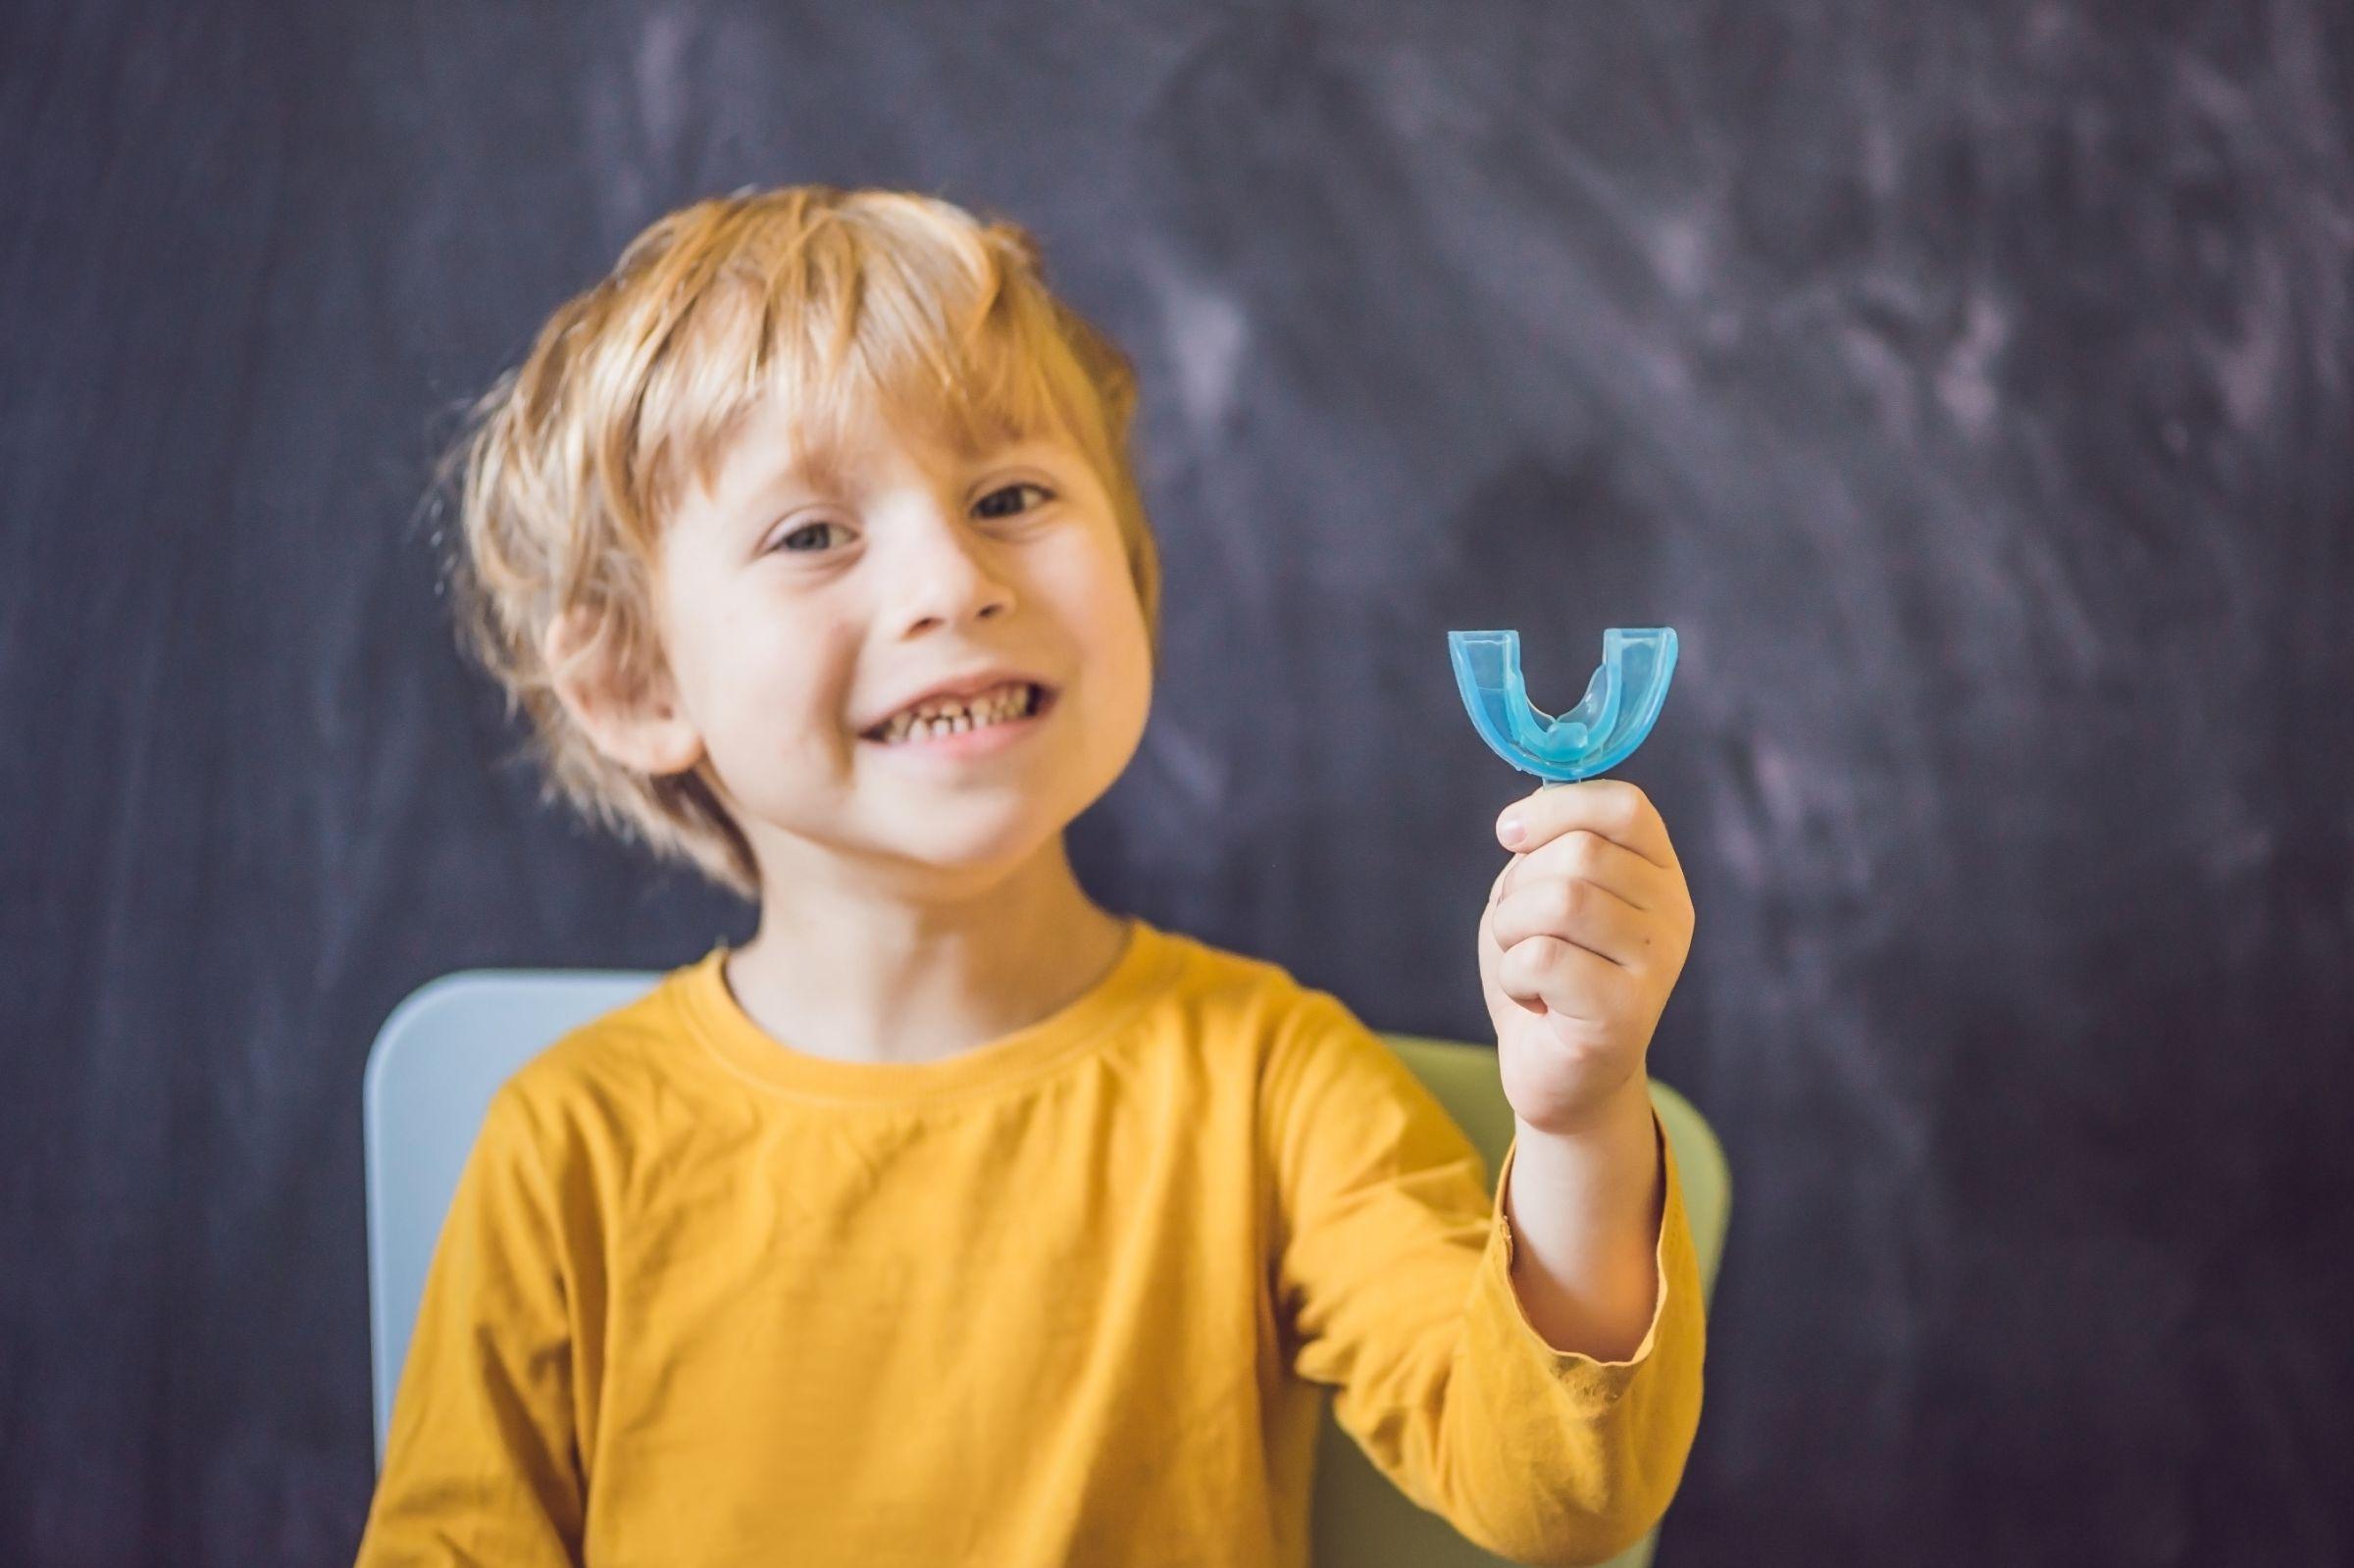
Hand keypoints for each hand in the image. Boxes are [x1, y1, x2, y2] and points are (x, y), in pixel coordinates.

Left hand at [1478, 779, 1694, 1136]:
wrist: (1557, 1074)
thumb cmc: (1547, 974)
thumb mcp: (1545, 894)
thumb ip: (1551, 848)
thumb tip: (1526, 816)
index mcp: (1660, 874)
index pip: (1624, 806)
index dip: (1556, 807)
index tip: (1509, 833)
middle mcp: (1673, 914)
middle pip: (1580, 852)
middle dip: (1520, 885)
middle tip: (1518, 928)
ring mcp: (1657, 965)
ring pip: (1561, 899)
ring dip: (1511, 927)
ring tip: (1523, 960)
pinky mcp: (1627, 1013)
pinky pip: (1543, 957)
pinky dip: (1515, 973)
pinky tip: (1534, 999)